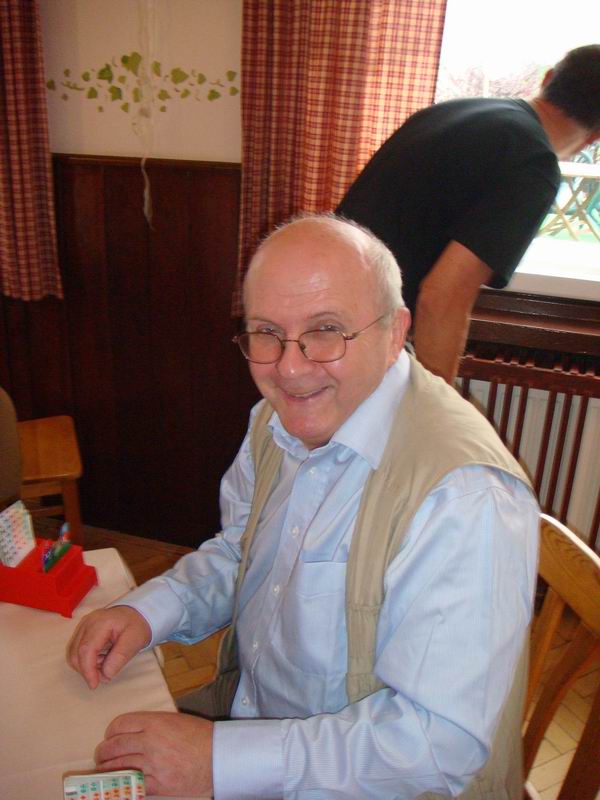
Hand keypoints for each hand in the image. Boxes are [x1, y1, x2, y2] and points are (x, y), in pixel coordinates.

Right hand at [66, 606, 150, 688]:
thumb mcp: (135, 640)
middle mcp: (88, 622)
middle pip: (76, 652)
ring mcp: (83, 626)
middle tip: (106, 676)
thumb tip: (106, 673)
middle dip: (87, 670)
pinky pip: (77, 650)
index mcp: (101, 622)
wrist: (136, 613)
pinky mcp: (82, 631)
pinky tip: (101, 659)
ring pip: (74, 653)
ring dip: (87, 666)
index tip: (94, 685)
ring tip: (106, 663)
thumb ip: (121, 657)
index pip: (86, 649)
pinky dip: (87, 660)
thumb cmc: (137, 625)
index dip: (87, 670)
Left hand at [95, 711, 212, 796]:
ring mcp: (153, 764)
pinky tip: (119, 785)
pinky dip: (124, 786)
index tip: (109, 737)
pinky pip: (133, 786)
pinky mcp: (159, 784)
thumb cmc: (201, 736)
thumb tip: (133, 734)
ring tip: (105, 771)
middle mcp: (150, 742)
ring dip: (108, 770)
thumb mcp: (175, 721)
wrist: (219, 756)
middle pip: (114, 746)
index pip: (120, 724)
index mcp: (155, 722)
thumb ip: (153, 725)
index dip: (110, 732)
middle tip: (101, 756)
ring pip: (119, 767)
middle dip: (103, 753)